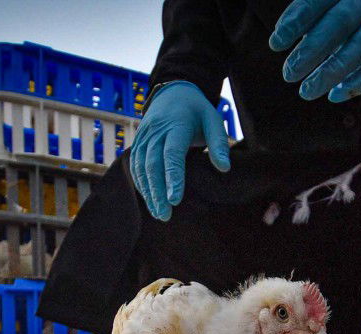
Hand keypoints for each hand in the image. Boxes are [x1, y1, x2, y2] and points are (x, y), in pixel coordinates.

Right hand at [130, 81, 230, 220]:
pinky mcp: (138, 142)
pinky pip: (136, 165)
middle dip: (157, 192)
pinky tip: (149, 200)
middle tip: (165, 215)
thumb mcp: (213, 120)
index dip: (172, 178)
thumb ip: (219, 143)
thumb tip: (224, 168)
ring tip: (158, 213)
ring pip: (141, 168)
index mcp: (176, 125)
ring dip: (148, 192)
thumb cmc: (197, 111)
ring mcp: (144, 137)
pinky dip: (141, 184)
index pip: (172, 155)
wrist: (172, 92)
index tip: (175, 200)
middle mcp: (156, 131)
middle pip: (153, 165)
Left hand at [269, 0, 360, 102]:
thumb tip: (276, 39)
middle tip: (288, 74)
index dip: (296, 21)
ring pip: (359, 47)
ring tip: (306, 91)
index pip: (316, 1)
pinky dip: (359, 82)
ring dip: (331, 72)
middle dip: (311, 50)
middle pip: (339, 23)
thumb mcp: (323, 8)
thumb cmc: (341, 15)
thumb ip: (302, 19)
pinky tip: (334, 96)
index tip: (275, 44)